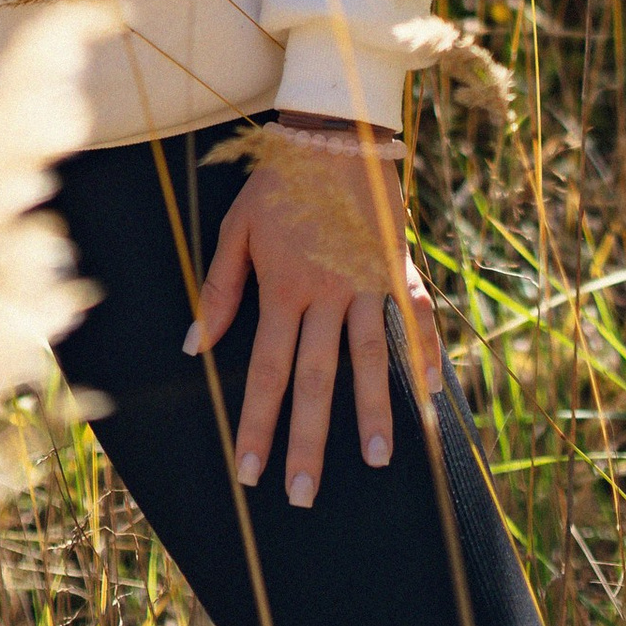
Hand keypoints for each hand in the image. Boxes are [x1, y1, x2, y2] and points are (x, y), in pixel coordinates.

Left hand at [187, 136, 442, 510]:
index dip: (258, 425)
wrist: (335, 130)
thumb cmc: (279, 181)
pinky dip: (424, 355)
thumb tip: (197, 347)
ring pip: (370, 357)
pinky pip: (416, 317)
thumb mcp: (237, 228)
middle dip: (308, 441)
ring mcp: (366, 281)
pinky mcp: (398, 266)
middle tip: (304, 495)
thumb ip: (219, 289)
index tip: (251, 474)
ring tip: (376, 459)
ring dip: (373, 411)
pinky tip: (428, 394)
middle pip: (315, 379)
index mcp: (282, 289)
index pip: (265, 372)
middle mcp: (326, 293)